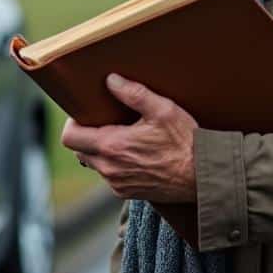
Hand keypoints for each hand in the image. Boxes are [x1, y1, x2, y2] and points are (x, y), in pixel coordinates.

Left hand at [59, 73, 199, 202]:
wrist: (203, 177)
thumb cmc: (185, 143)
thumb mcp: (163, 110)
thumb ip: (134, 93)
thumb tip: (111, 80)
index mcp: (112, 146)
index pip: (70, 137)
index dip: (73, 123)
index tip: (86, 114)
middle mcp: (110, 168)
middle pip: (79, 150)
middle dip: (86, 136)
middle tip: (105, 122)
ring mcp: (117, 183)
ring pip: (94, 164)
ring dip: (100, 151)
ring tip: (121, 137)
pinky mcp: (127, 192)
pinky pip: (109, 176)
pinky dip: (114, 164)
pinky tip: (133, 153)